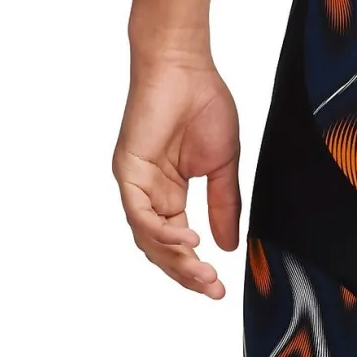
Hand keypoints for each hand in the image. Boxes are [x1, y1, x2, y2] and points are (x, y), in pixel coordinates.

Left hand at [113, 53, 240, 298]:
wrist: (186, 68)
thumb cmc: (204, 105)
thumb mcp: (224, 166)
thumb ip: (224, 206)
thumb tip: (228, 245)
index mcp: (170, 193)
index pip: (179, 242)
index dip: (197, 268)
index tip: (221, 288)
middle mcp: (149, 193)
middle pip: (161, 249)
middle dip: (187, 273)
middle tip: (213, 288)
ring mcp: (136, 184)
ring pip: (148, 238)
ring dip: (176, 259)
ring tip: (204, 271)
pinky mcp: (128, 171)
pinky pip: (141, 213)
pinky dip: (162, 231)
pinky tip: (188, 239)